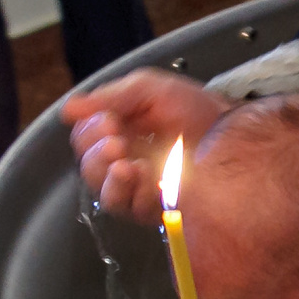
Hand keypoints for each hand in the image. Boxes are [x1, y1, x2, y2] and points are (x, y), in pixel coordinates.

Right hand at [61, 70, 233, 221]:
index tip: (108, 118)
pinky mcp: (156, 207)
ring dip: (106, 172)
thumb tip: (67, 110)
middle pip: (89, 168)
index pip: (84, 140)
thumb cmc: (193, 108)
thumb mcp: (149, 90)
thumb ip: (111, 97)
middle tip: (115, 135)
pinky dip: (128, 189)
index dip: (88, 130)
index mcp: (117, 135)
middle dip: (95, 151)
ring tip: (122, 158)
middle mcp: (123, 163)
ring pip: (104, 192)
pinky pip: (128, 206)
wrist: (231, 127)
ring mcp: (139, 188)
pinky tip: (141, 172)